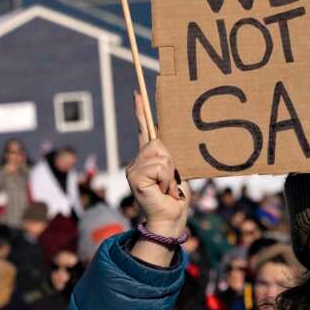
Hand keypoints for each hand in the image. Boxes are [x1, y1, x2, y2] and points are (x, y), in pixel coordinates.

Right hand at [124, 93, 188, 261]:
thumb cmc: (176, 195)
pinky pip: (159, 166)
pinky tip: (162, 190)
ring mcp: (133, 168)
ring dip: (170, 172)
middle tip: (171, 180)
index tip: (138, 93)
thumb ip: (169, 154)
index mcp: (148, 157)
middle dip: (171, 160)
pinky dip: (166, 178)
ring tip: (167, 187)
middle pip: (158, 142)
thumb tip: (164, 140)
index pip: (144, 129)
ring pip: (160, 154)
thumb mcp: (175, 169)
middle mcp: (137, 160)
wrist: (171, 217)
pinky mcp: (134, 176)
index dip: (141, 111)